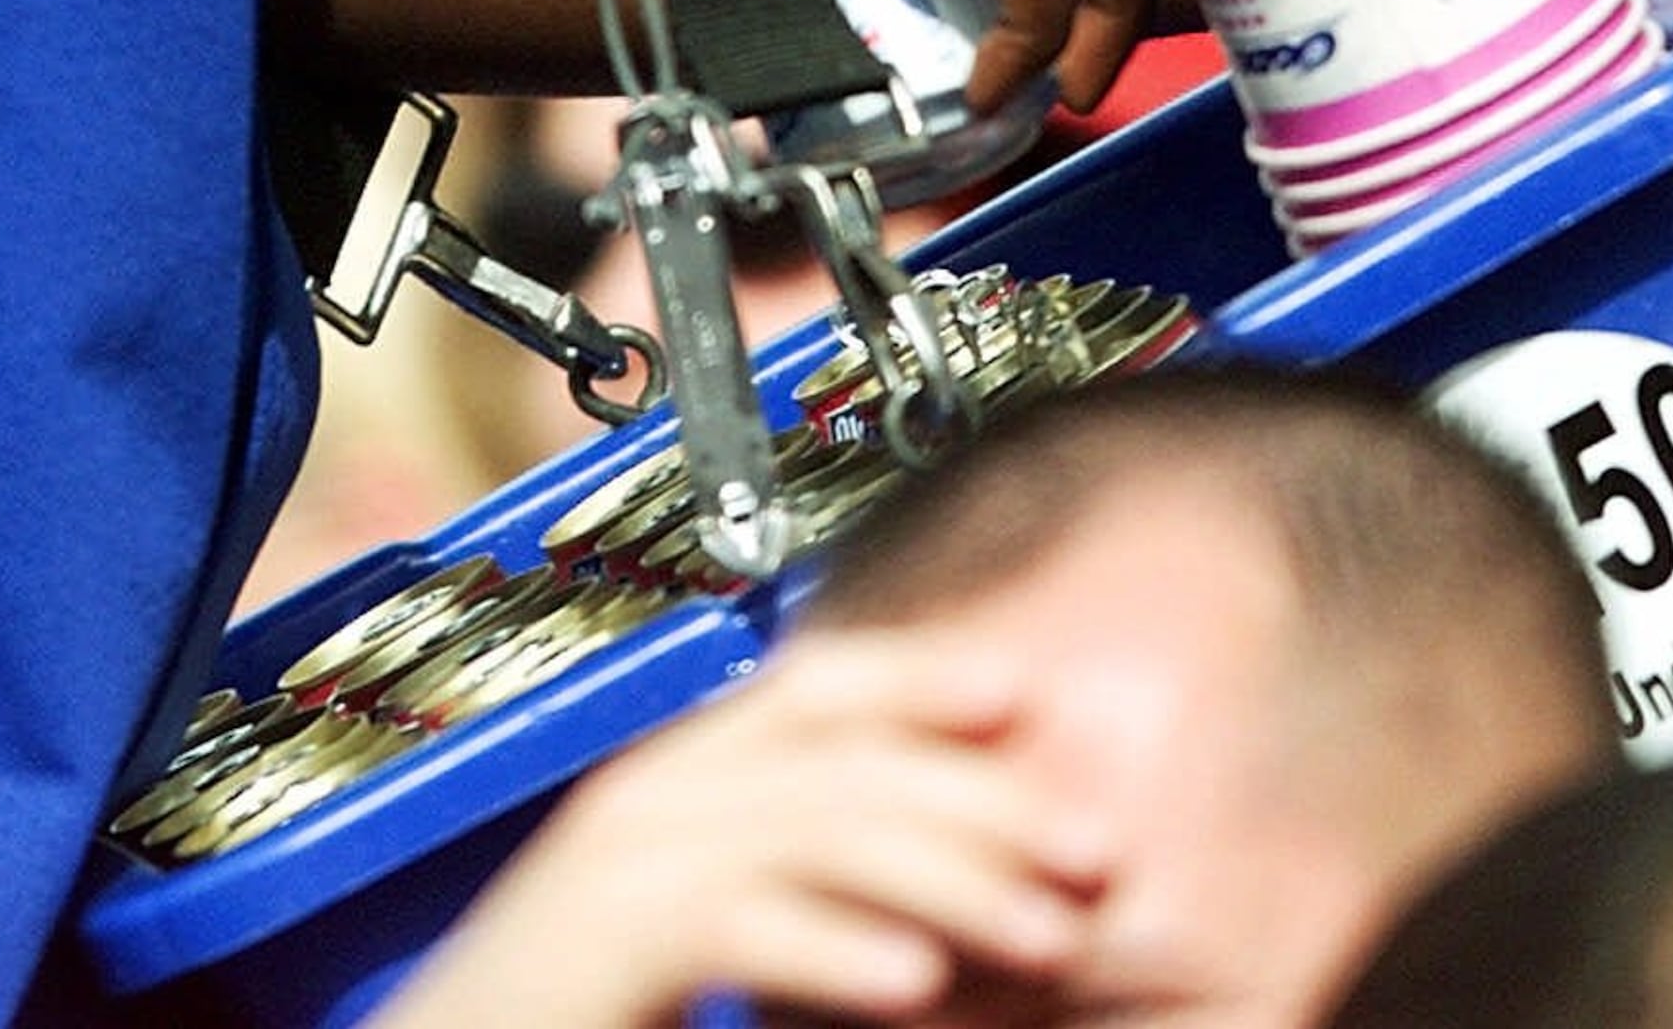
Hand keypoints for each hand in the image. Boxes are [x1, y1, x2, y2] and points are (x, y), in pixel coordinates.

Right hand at [368, 628, 1112, 1028]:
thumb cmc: (577, 1007)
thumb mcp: (701, 931)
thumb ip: (791, 896)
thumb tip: (930, 913)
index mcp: (674, 775)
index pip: (813, 687)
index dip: (921, 677)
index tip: (1026, 695)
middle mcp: (649, 793)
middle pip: (842, 755)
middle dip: (984, 797)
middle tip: (1095, 851)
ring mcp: (619, 861)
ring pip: (817, 830)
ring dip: (952, 882)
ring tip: (1048, 936)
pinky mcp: (599, 943)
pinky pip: (739, 925)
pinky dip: (836, 952)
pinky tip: (916, 990)